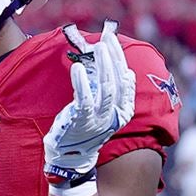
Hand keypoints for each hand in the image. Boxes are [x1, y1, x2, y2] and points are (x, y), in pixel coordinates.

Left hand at [43, 21, 135, 195]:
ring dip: (103, 64)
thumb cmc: (82, 130)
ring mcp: (100, 119)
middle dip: (114, 55)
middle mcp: (115, 115)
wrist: (69, 159)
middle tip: (108, 36)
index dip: (119, 58)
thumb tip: (101, 62)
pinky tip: (79, 67)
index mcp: (122, 111)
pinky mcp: (83, 121)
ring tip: (99, 47)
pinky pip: (85, 99)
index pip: (126, 79)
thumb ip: (102, 90)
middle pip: (118, 80)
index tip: (112, 39)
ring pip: (106, 87)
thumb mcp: (98, 109)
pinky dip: (82, 82)